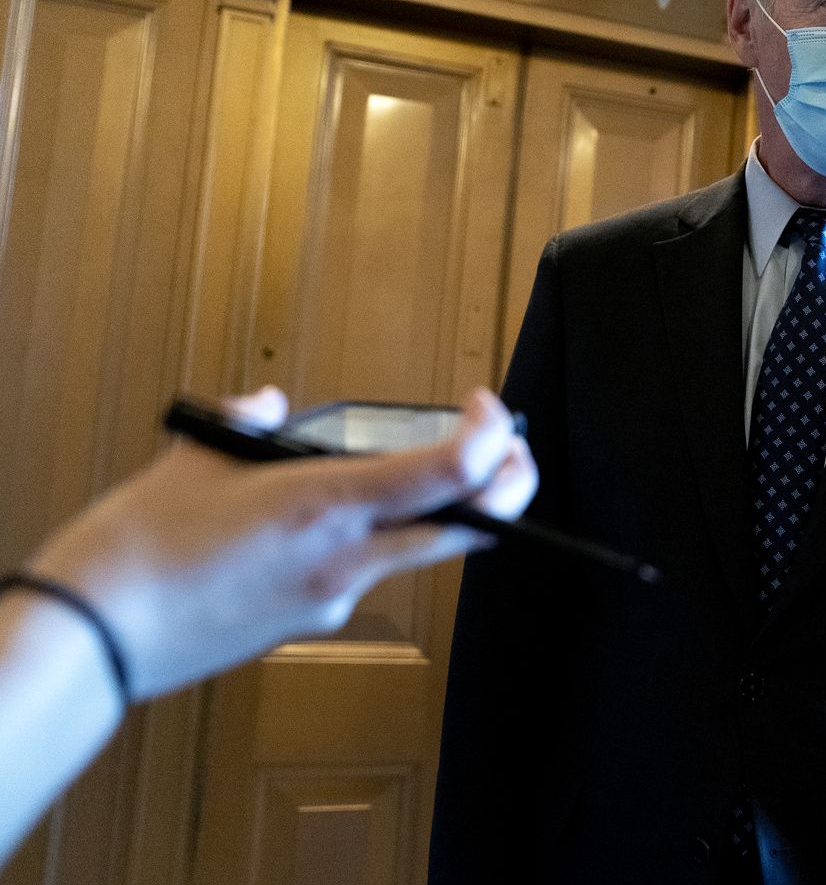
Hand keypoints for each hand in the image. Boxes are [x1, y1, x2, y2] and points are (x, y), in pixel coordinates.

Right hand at [23, 387, 536, 699]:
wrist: (97, 637)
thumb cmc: (136, 550)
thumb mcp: (194, 456)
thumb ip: (246, 422)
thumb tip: (269, 404)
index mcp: (327, 502)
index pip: (449, 472)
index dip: (490, 437)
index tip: (487, 408)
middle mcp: (348, 556)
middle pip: (472, 526)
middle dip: (510, 484)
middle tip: (510, 448)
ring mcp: (335, 596)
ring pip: (423, 550)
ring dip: (442, 511)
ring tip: (434, 471)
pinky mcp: (313, 621)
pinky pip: (365, 572)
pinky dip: (370, 540)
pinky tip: (330, 520)